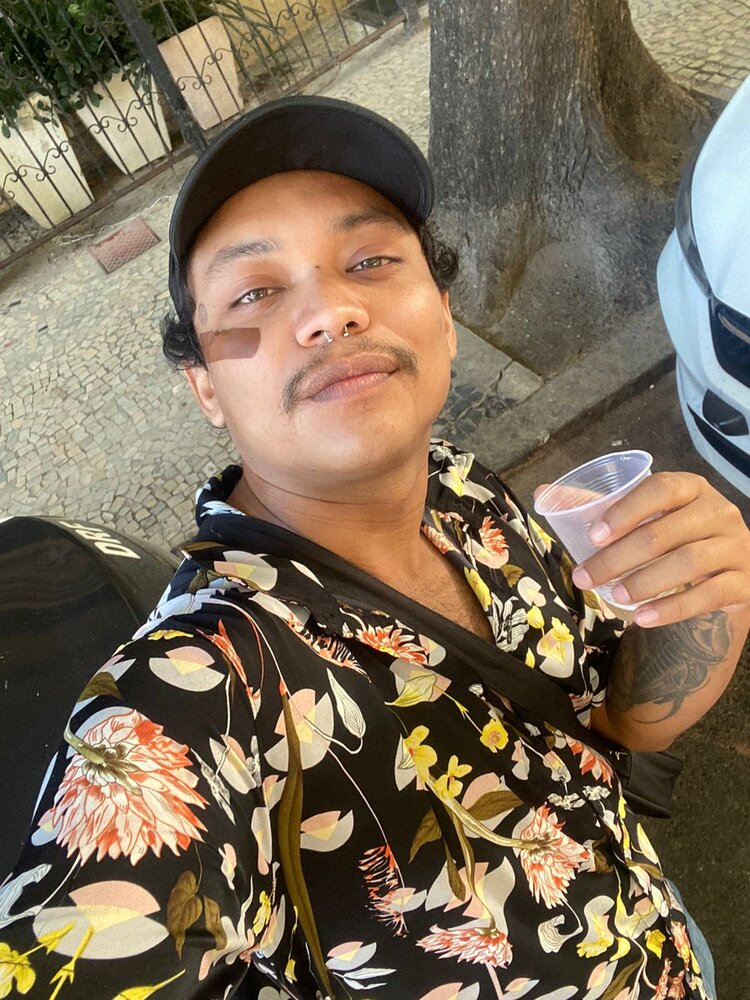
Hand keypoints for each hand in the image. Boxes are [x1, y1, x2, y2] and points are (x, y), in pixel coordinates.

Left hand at [536, 472, 749, 626]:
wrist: (724, 574)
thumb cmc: (672, 539)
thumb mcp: (644, 518)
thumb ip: (598, 506)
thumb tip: (542, 493)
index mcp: (691, 488)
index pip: (659, 489)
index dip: (624, 511)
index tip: (592, 537)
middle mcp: (719, 511)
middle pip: (663, 534)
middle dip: (617, 559)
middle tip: (583, 578)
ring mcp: (736, 546)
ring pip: (687, 564)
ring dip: (643, 583)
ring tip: (613, 597)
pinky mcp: (744, 582)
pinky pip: (708, 596)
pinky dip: (671, 609)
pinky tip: (642, 619)